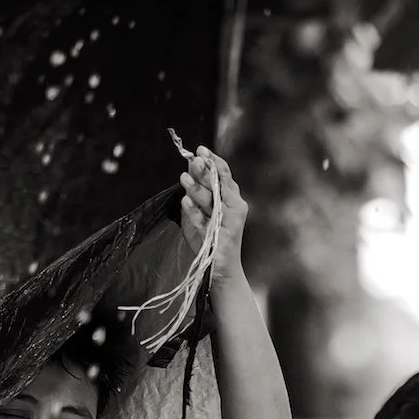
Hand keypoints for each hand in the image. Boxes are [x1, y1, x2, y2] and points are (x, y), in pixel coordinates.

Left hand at [179, 146, 248, 283]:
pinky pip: (204, 220)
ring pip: (212, 200)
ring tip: (183, 178)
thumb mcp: (202, 211)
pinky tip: (184, 201)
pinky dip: (194, 211)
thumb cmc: (211, 239)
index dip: (214, 161)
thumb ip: (197, 192)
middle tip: (194, 160)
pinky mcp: (221, 236)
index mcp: (232, 199)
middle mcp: (235, 207)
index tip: (201, 150)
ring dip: (197, 188)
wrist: (220, 269)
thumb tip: (188, 169)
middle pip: (219, 184)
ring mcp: (230, 221)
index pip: (224, 175)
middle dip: (206, 171)